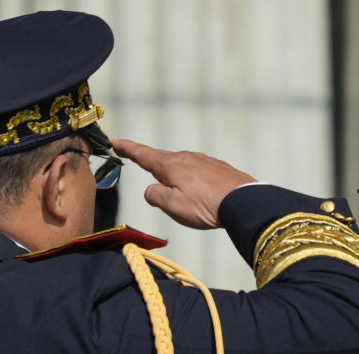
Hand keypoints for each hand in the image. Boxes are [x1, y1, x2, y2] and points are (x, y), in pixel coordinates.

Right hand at [111, 139, 255, 229]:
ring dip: (177, 178)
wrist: (243, 201)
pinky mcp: (218, 168)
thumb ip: (155, 196)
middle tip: (148, 174)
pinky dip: (195, 182)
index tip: (115, 142)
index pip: (143, 154)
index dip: (128, 149)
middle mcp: (186, 158)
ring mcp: (204, 161)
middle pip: (163, 161)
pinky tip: (201, 194)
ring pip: (183, 167)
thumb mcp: (171, 205)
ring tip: (182, 197)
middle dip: (154, 167)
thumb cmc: (205, 205)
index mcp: (170, 165)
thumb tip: (151, 190)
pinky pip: (200, 173)